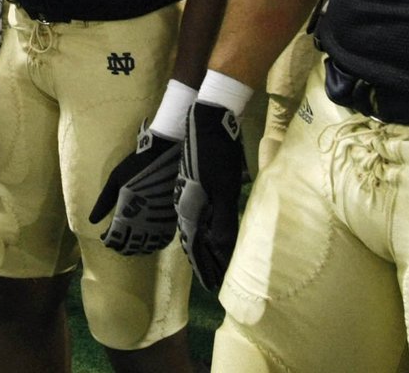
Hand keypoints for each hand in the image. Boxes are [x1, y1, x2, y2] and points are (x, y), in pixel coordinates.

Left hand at [88, 125, 182, 254]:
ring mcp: (159, 221)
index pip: (115, 237)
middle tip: (118, 241)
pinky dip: (156, 243)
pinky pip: (164, 239)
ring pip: (148, 246)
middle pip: (132, 246)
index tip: (105, 237)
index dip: (109, 240)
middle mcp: (143, 222)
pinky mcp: (171, 218)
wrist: (162, 155)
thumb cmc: (135, 166)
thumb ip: (104, 202)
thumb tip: (92, 220)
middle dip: (122, 246)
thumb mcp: (115, 180)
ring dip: (139, 247)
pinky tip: (151, 239)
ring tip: (133, 243)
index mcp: (126, 213)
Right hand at [175, 100, 244, 290]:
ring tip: (210, 262)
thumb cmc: (216, 154)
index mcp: (189, 208)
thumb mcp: (224, 188)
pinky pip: (196, 213)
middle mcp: (183, 204)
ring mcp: (185, 192)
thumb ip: (222, 220)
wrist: (205, 121)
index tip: (211, 286)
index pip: (195, 246)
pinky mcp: (192, 183)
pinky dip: (204, 228)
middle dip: (202, 261)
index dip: (204, 267)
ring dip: (202, 245)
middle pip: (192, 239)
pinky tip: (210, 230)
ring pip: (193, 226)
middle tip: (212, 280)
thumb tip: (221, 251)